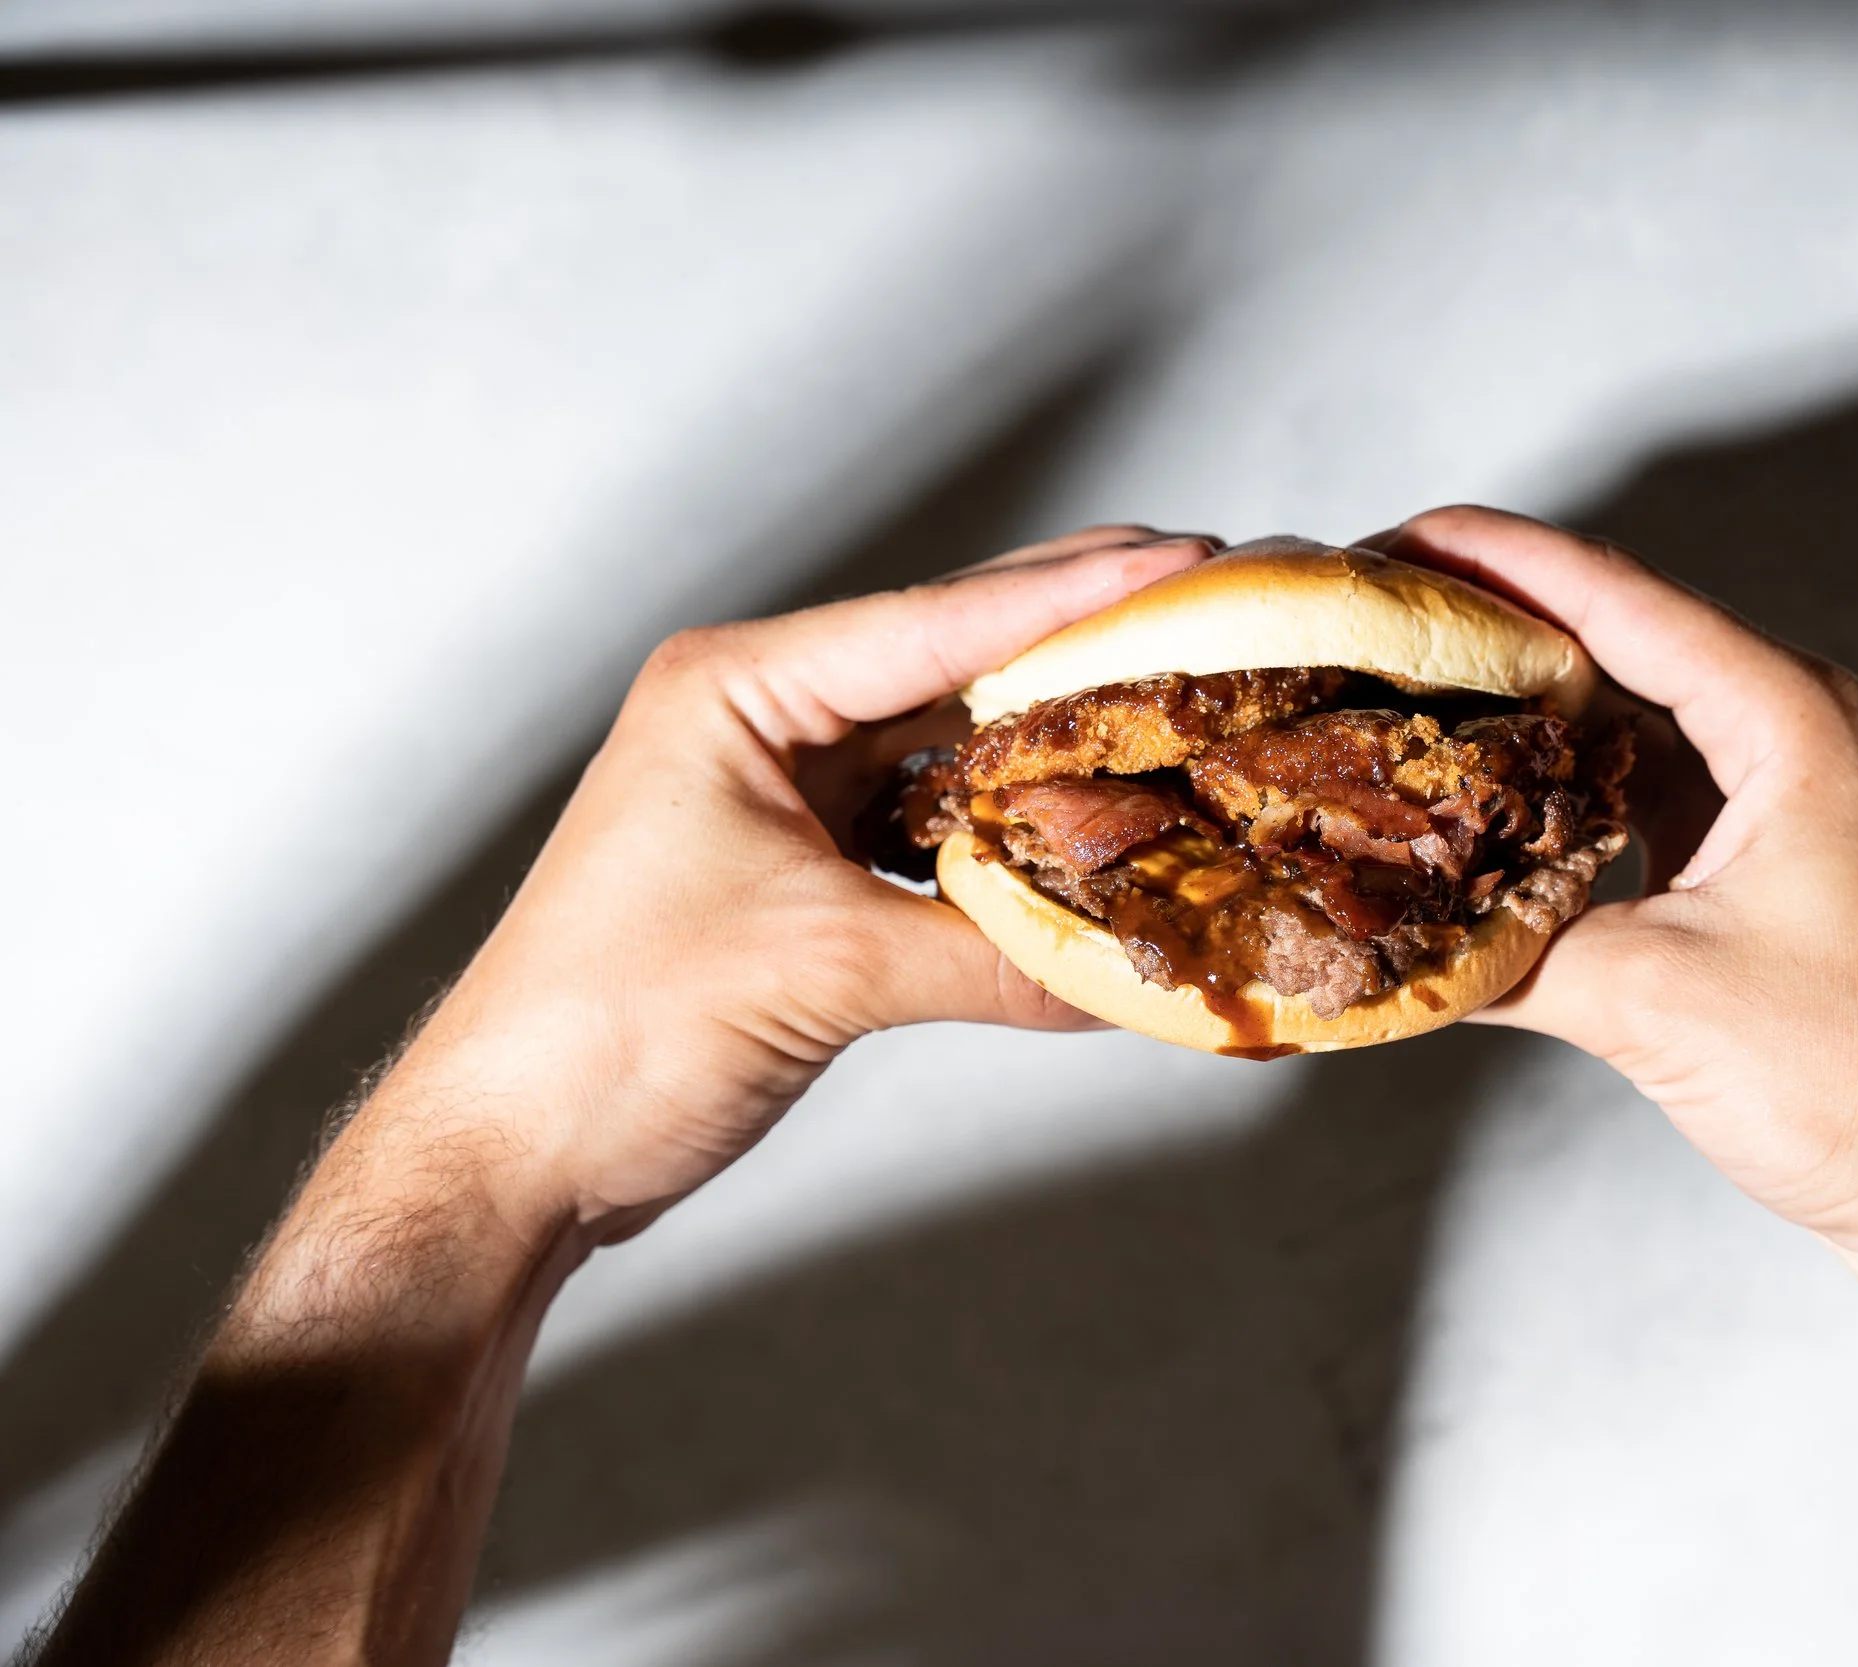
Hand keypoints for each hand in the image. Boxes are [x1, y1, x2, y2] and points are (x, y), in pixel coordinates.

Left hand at [385, 526, 1213, 1247]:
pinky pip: (935, 830)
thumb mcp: (824, 972)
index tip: (1189, 563)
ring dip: (1053, 747)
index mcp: (739, 689)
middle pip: (954, 664)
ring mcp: (782, 793)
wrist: (512, 1151)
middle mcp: (762, 719)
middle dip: (1079, 644)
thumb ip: (995, 958)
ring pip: (952, 748)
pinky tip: (1091, 836)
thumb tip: (1139, 975)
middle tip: (1210, 612)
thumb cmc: (606, 1032)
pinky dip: (1012, 836)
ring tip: (1173, 716)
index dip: (1076, 595)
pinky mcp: (802, 870)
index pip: (941, 622)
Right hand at [1378, 509, 1857, 1663]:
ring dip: (1522, 733)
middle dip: (1491, 642)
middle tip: (1374, 629)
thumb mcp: (1655, 1000)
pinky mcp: (1764, 880)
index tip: (1397, 537)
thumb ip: (1507, 952)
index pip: (1619, 603)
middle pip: (1616, 655)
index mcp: (1790, 723)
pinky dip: (1559, 813)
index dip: (1499, 563)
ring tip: (1405, 717)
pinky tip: (1479, 828)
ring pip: (1622, 739)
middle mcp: (1793, 741)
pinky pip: (1637, 812)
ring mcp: (1783, 811)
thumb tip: (1382, 939)